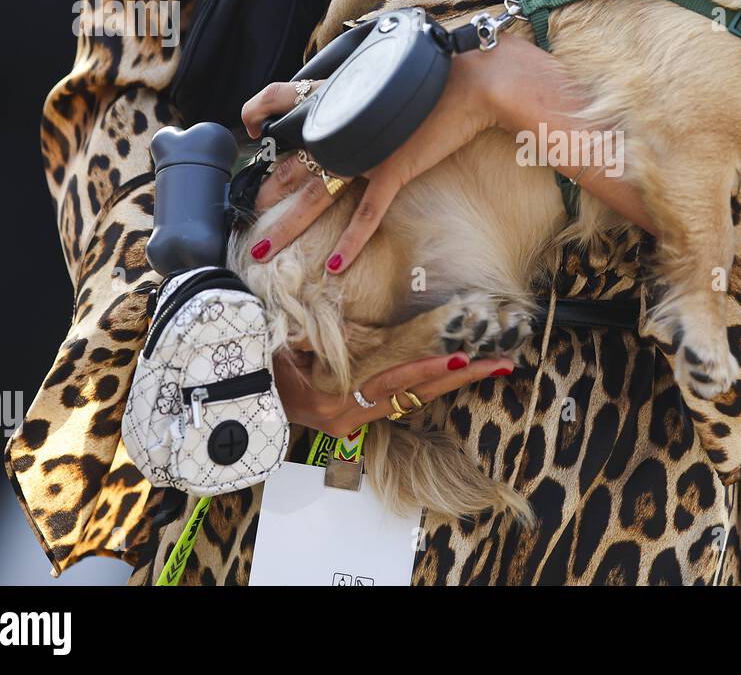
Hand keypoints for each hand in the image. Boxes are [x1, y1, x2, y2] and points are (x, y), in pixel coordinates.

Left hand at [240, 46, 502, 272]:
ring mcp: (364, 152)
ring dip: (287, 225)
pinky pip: (366, 214)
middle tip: (250, 210)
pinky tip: (335, 266)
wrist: (470, 81)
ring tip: (264, 248)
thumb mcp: (389, 65)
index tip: (251, 126)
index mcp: (337, 94)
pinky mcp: (392, 171)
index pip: (282, 98)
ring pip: (314, 196)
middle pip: (291, 162)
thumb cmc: (437, 69)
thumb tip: (360, 84)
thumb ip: (366, 79)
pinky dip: (350, 243)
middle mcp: (342, 125)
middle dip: (267, 190)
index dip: (260, 111)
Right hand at [275, 345, 513, 435]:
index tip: (459, 357)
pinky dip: (436, 384)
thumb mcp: (276, 353)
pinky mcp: (364, 414)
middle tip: (501, 363)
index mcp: (334, 400)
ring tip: (498, 366)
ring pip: (418, 398)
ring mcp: (360, 418)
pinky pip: (406, 399)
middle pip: (417, 393)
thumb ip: (306, 340)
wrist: (239, 403)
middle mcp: (353, 414)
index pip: (390, 381)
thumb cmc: (257, 372)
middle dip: (461, 377)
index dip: (423, 369)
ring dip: (457, 382)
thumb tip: (327, 322)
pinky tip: (465, 371)